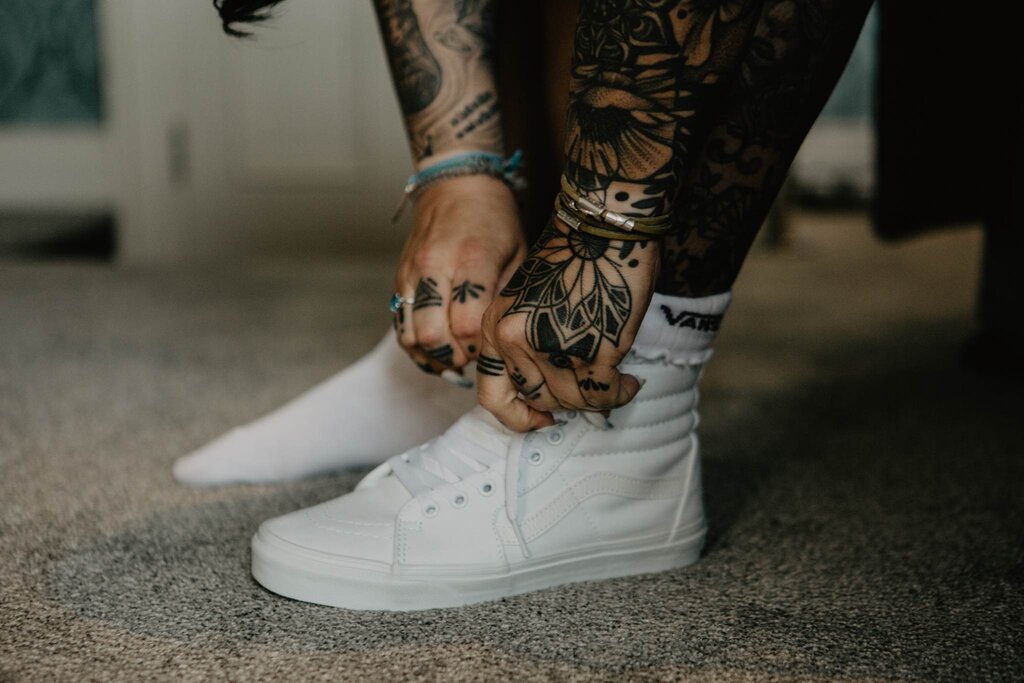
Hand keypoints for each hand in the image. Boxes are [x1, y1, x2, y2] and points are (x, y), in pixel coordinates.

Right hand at [394, 174, 526, 374]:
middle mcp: (434, 266)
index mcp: (471, 258)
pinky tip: (438, 349)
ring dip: (433, 355)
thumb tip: (498, 339)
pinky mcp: (398, 280)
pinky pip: (399, 326)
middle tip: (473, 355)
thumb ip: (507, 296)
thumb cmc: (494, 222)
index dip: (480, 346)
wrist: (456, 186)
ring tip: (456, 355)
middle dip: (455, 356)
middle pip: (432, 335)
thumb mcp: (518, 253)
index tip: (491, 346)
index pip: (466, 323)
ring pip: (410, 336)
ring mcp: (411, 274)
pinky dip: (417, 346)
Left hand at [478, 216, 659, 430]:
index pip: (492, 398)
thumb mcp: (525, 302)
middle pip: (540, 400)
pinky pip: (604, 394)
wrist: (602, 225)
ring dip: (597, 399)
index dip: (519, 418)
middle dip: (568, 401)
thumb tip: (548, 396)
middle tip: (590, 387)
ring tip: (616, 383)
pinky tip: (629, 381)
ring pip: (573, 401)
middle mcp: (516, 341)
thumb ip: (524, 344)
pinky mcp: (592, 350)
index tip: (542, 419)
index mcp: (495, 328)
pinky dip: (620, 392)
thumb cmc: (572, 259)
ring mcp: (553, 347)